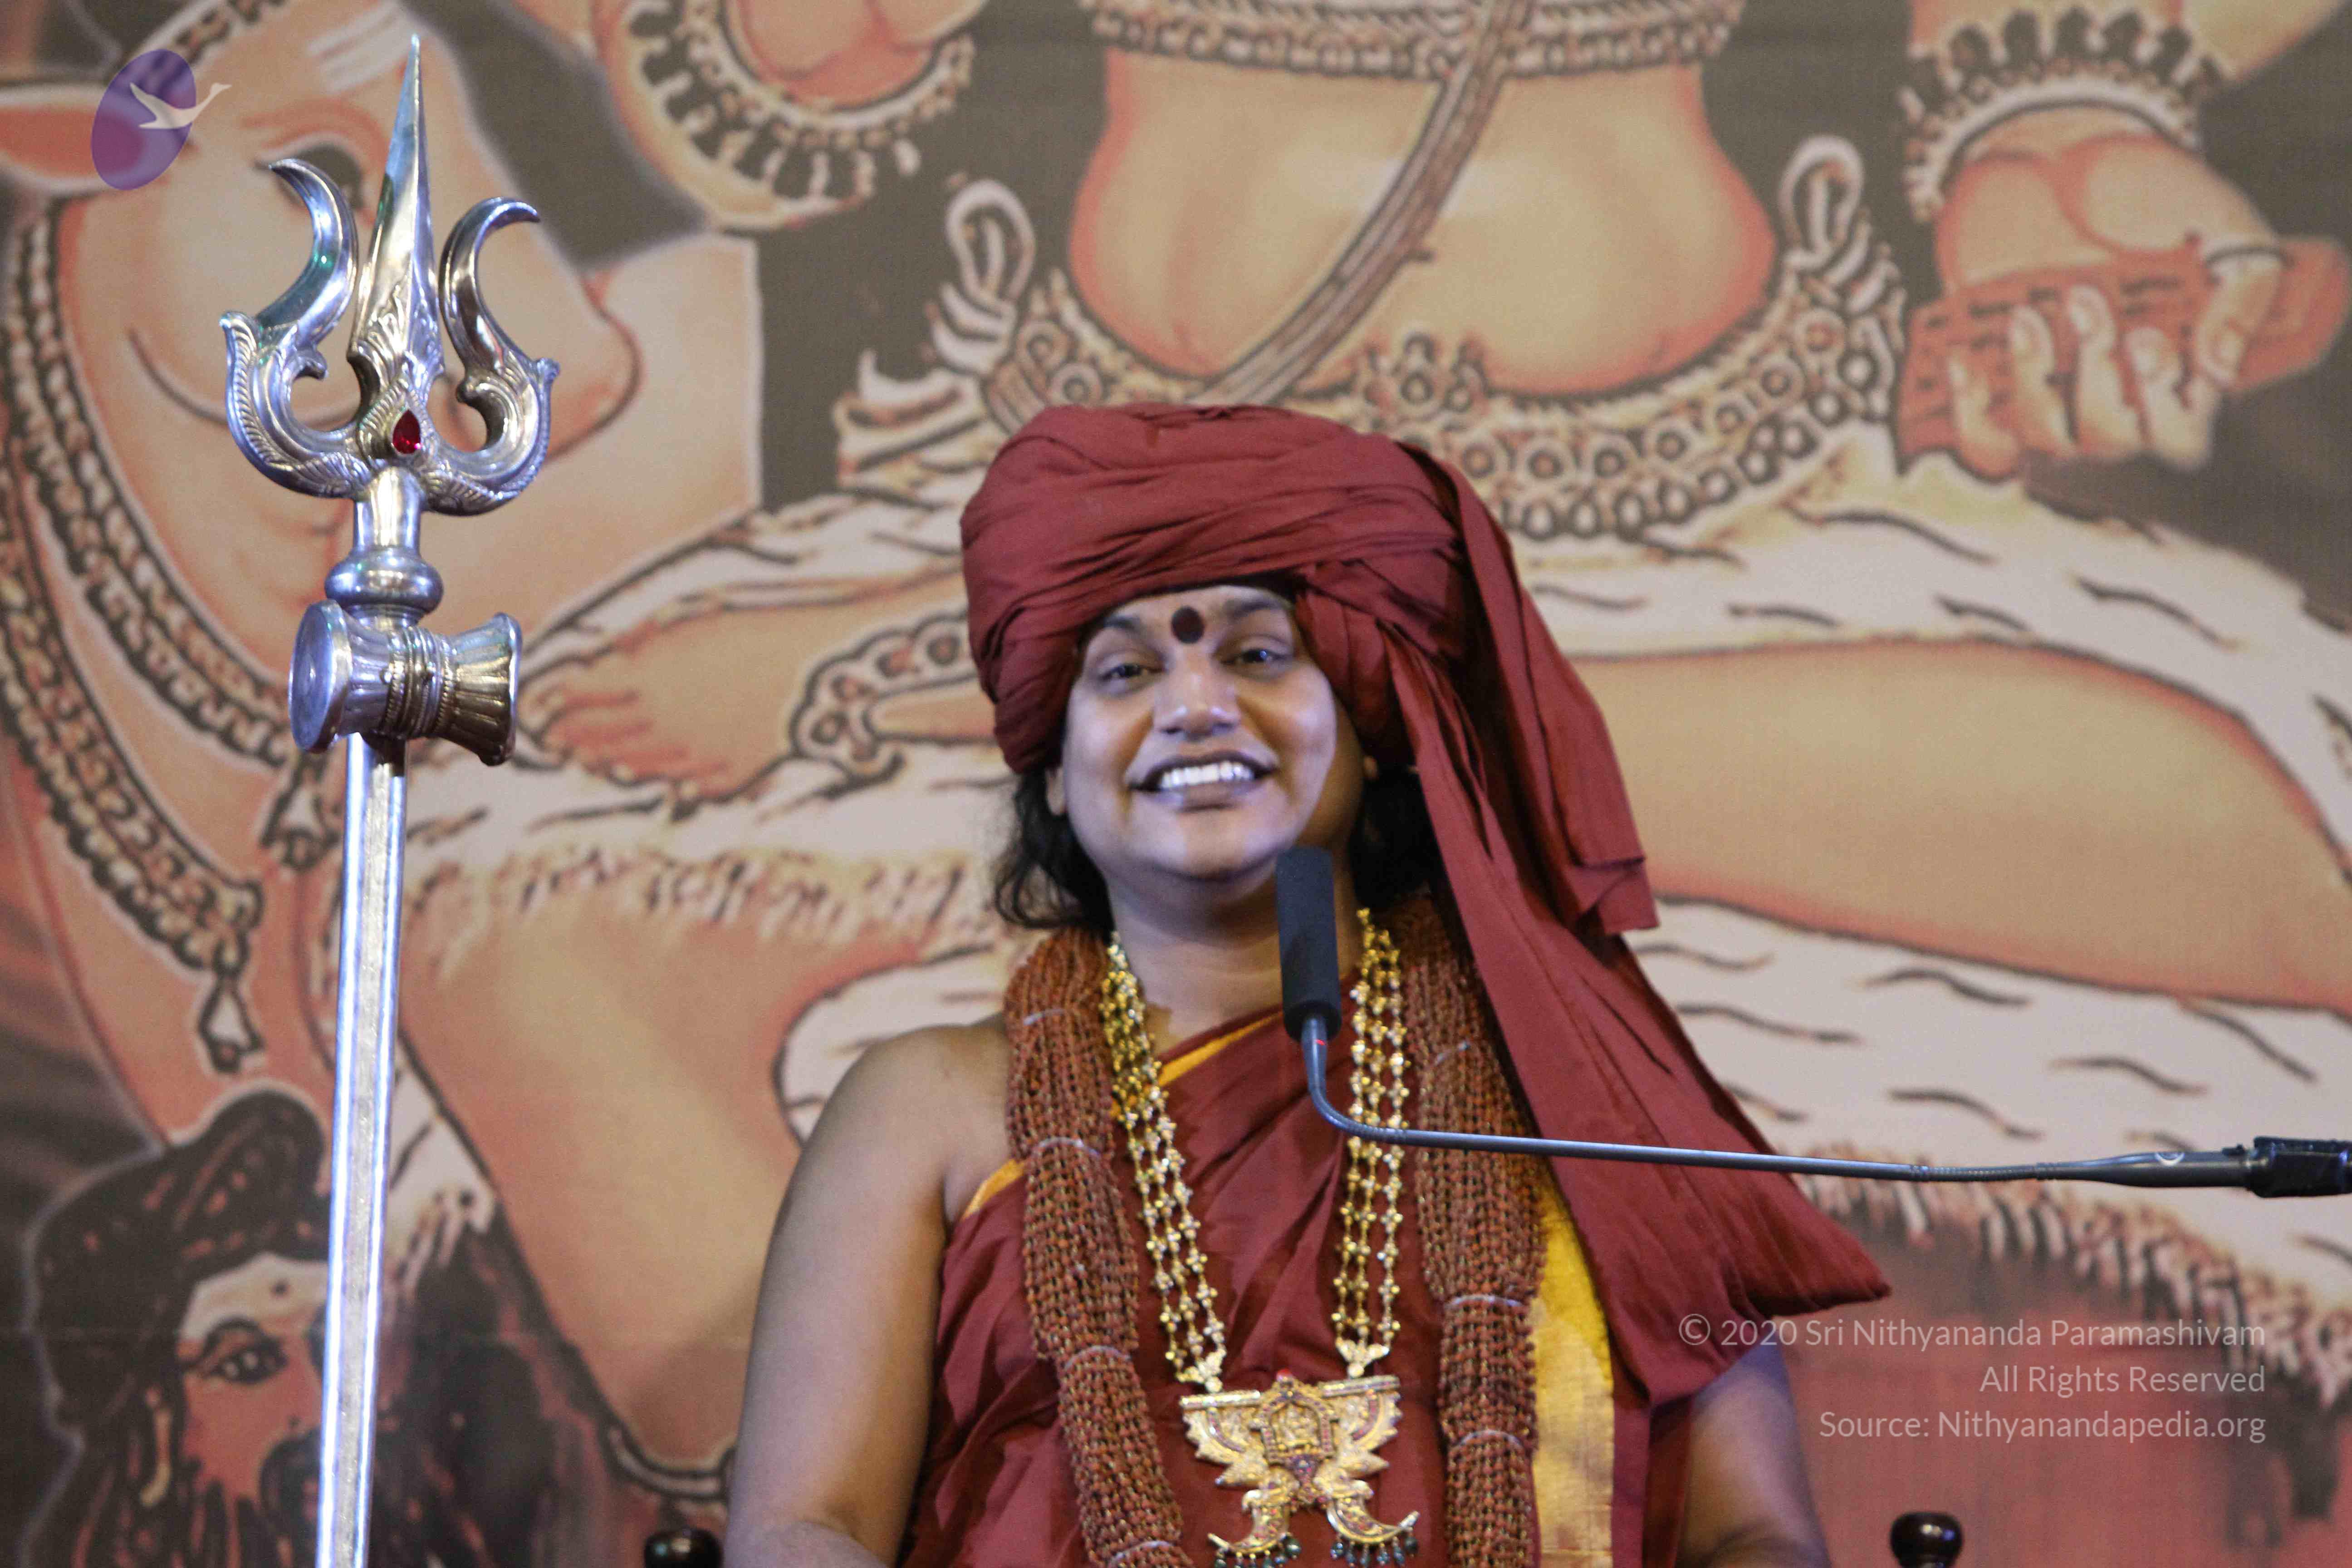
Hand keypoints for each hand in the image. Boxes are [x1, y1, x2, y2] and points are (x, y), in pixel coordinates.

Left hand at [1929, 111, 2280, 476]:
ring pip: (2047, 441)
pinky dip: (1970, 410)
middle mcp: (2123, 406)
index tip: (2146, 337)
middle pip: (2111, 439)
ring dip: (2033, 383)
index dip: (2162, 404)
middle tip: (2085, 300)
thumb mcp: (2222, 224)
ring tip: (2026, 319)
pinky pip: (1984, 439)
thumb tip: (2218, 365)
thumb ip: (2243, 286)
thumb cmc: (2158, 198)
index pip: (2181, 434)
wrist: (2070, 165)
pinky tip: (1962, 364)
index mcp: (2186, 377)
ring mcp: (2062, 404)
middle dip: (2096, 377)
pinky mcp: (2003, 394)